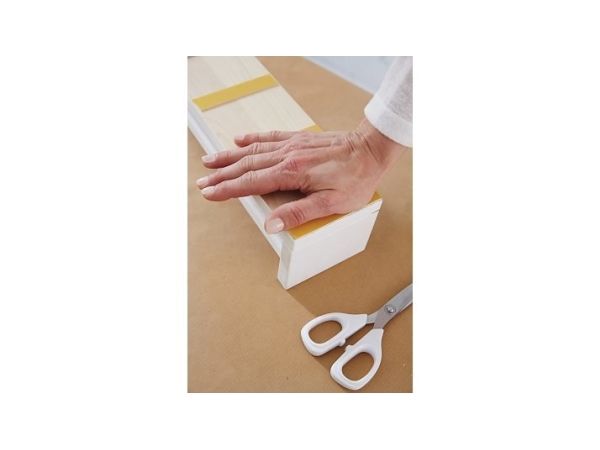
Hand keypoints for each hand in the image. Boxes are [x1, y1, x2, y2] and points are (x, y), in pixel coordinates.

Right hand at [196, 119, 406, 232]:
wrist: (370, 150)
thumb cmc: (355, 180)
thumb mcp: (332, 204)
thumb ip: (300, 214)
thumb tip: (271, 225)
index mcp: (291, 173)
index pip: (252, 183)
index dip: (228, 189)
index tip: (209, 194)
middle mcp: (287, 156)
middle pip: (246, 166)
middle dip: (222, 175)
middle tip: (201, 182)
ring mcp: (292, 145)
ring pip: (253, 150)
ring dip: (229, 156)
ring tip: (209, 161)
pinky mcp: (299, 139)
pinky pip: (269, 137)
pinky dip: (252, 138)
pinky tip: (239, 139)